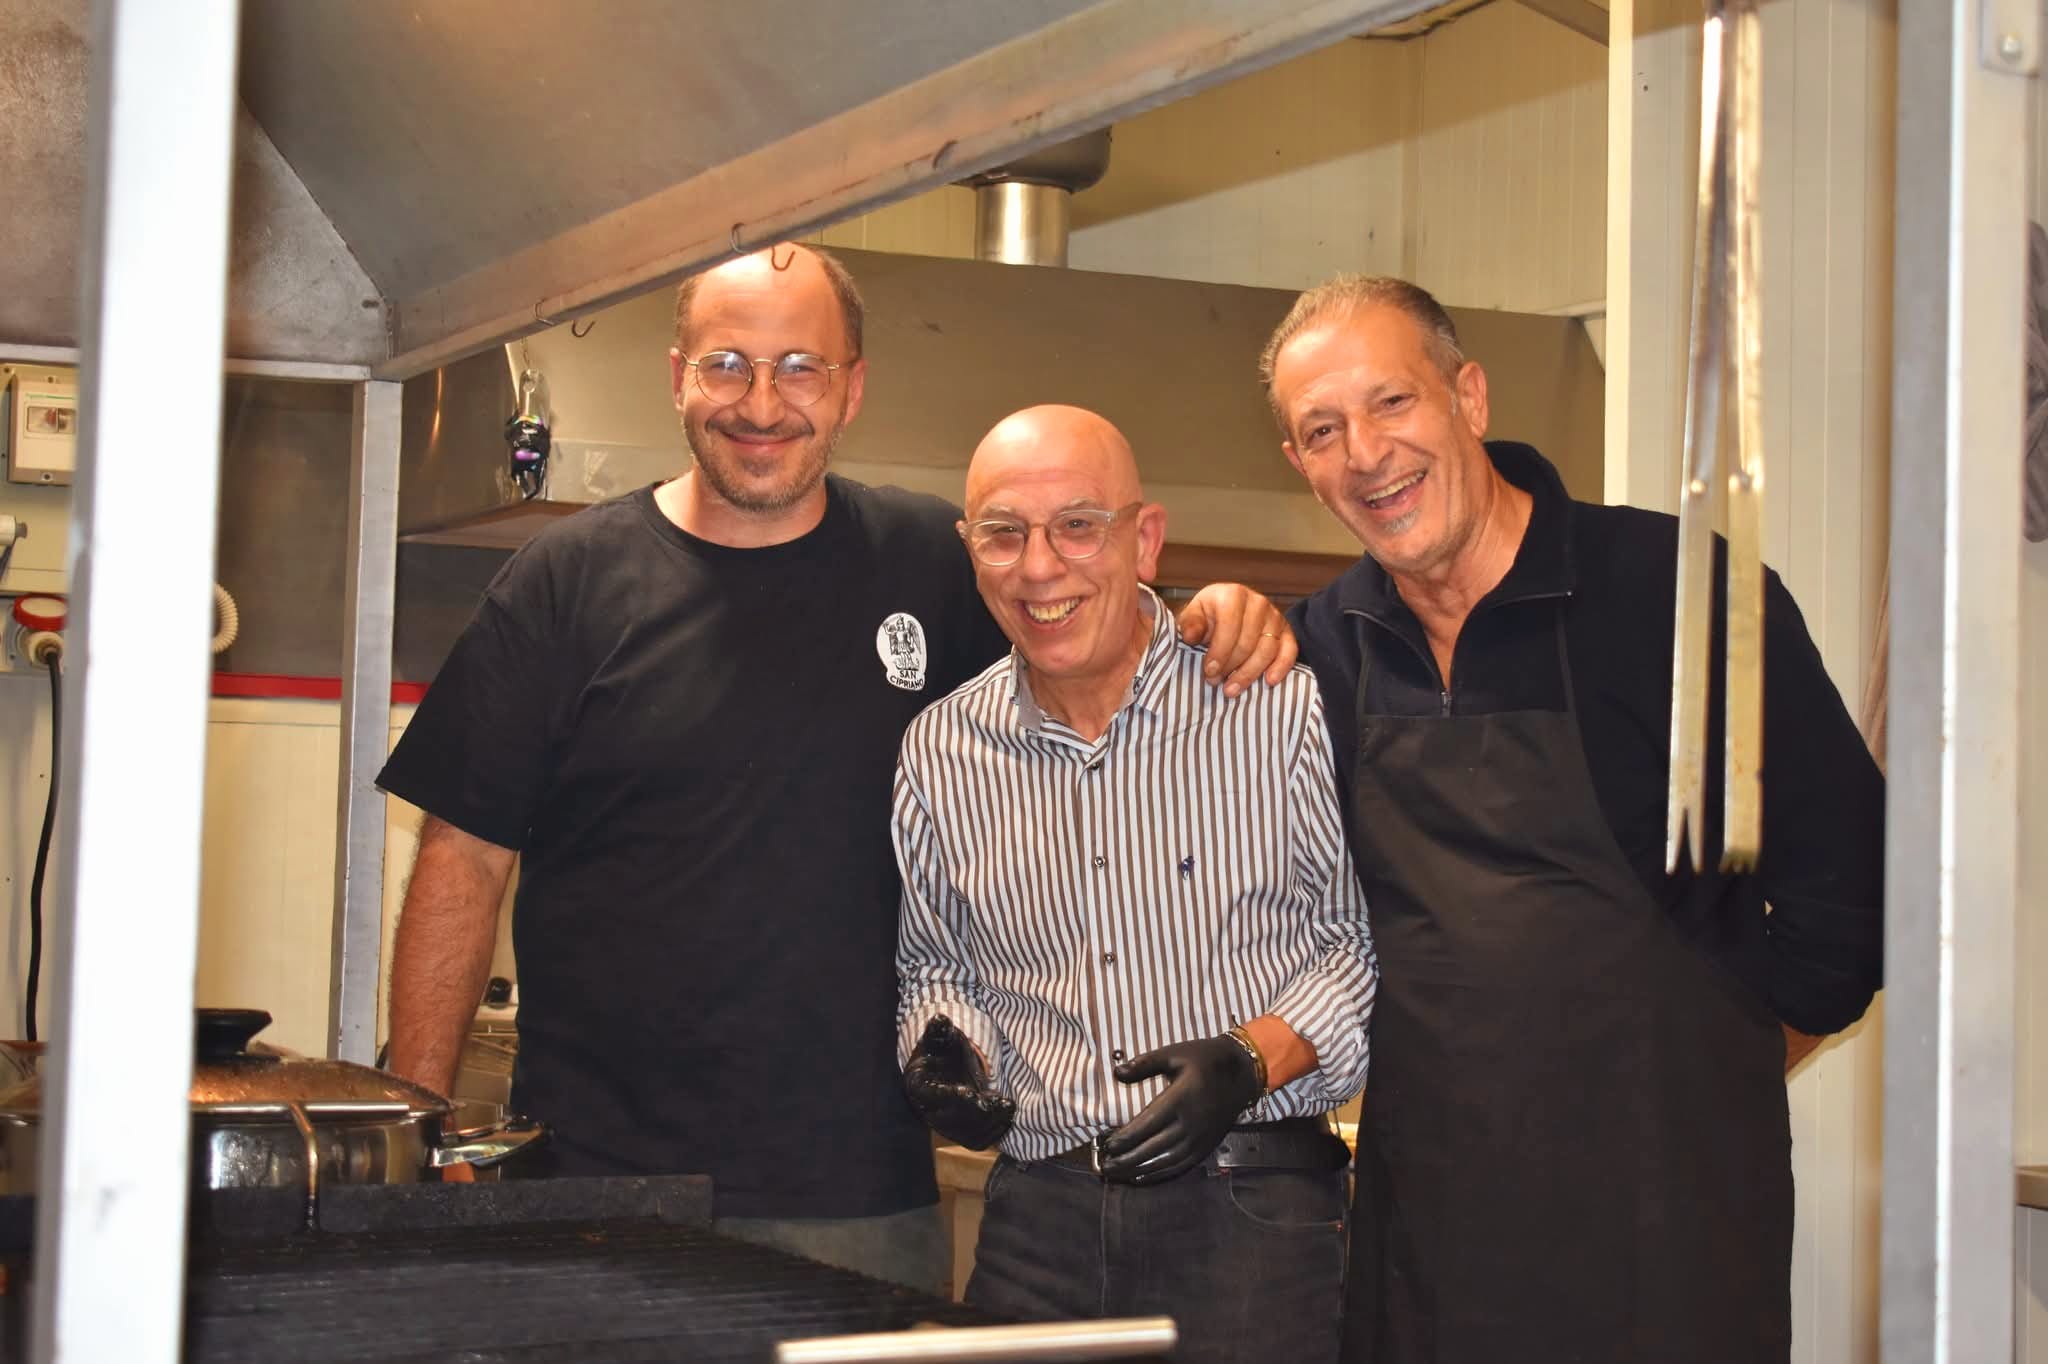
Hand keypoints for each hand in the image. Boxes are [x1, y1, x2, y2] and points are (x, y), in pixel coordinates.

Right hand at [903, 1014, 1014, 1150]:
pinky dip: (994, 1132)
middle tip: (1002, 1102)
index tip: (971, 1093)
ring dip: (990, 1124)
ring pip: (967, 1135)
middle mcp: (929, 1111)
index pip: (932, 1096)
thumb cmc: (941, 1051)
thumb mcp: (939, 1038)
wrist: (945, 1070)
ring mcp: (945, 1126)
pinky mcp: (962, 1133)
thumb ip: (939, 1031)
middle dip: (979, 1113)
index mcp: (919, 1086)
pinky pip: (978, 1141)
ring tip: (1008, 1106)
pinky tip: (1007, 1116)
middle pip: (952, 1120)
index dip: (951, 1097)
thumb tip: (940, 1020)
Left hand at [1097, 1035, 1261, 1184]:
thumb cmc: (1203, 1060)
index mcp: (1181, 1099)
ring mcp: (1199, 1138)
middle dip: (1125, 1159)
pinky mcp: (1205, 1147)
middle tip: (1103, 1165)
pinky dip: (1158, 1175)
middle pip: (1152, 1148)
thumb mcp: (1174, 1053)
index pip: (1147, 1125)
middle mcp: (1190, 1123)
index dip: (1124, 1138)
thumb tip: (1118, 1073)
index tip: (1105, 1144)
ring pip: (1164, 1162)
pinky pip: (1180, 1167)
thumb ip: (1144, 1064)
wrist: (1241, 1073)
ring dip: (1138, 1170)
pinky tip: (1140, 1177)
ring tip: (1115, 1175)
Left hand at [1176, 584, 1297, 696]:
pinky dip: (1281, 667)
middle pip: (1248, 641)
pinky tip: (1269, 682)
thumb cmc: (1209, 616)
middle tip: (1216, 683)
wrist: (1229, 612)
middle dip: (1231, 666)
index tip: (1209, 671)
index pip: (1229, 626)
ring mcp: (1275, 617)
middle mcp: (1257, 602)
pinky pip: (1289, 650)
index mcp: (1233, 594)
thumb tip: (1190, 636)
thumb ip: (1190, 624)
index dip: (1219, 651)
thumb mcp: (1193, 616)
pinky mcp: (1287, 631)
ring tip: (1232, 689)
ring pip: (1267, 649)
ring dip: (1249, 673)